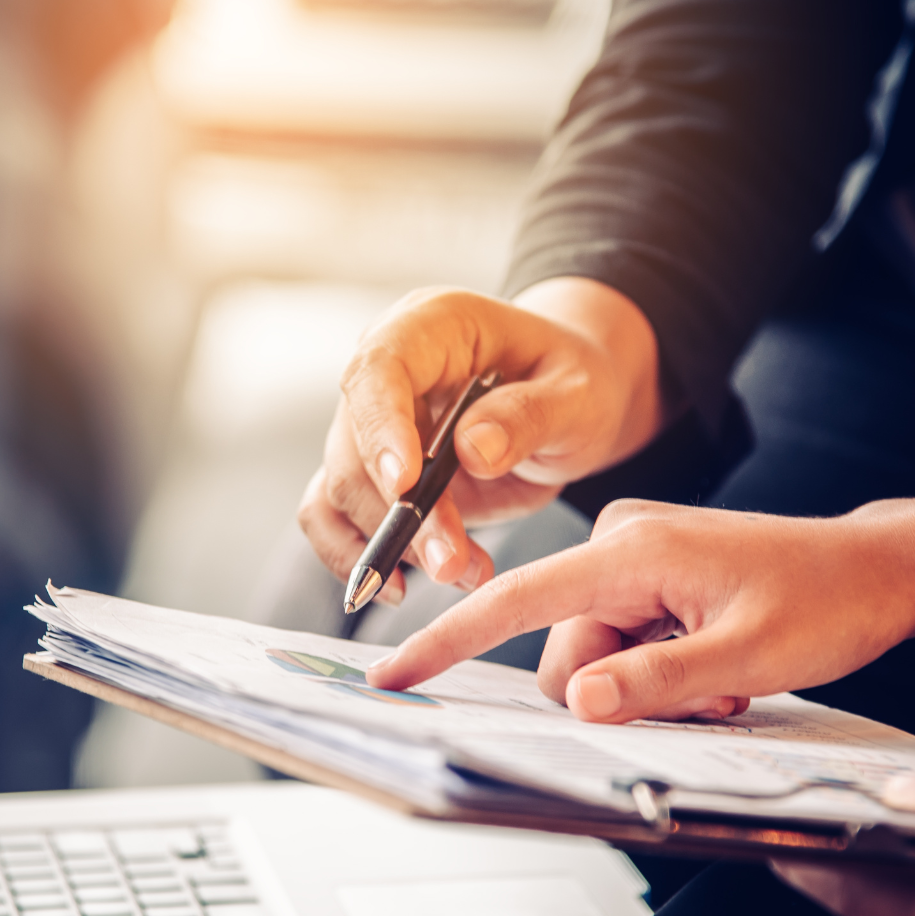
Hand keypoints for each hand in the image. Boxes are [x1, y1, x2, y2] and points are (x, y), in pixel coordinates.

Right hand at [297, 278, 661, 604]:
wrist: (569, 405)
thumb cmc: (574, 383)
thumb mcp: (578, 394)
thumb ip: (530, 416)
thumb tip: (473, 449)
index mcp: (431, 328)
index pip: (379, 368)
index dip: (382, 428)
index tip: (405, 485)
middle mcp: (387, 373)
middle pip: (355, 445)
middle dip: (399, 516)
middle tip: (453, 562)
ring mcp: (374, 426)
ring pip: (341, 491)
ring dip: (389, 545)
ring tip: (459, 573)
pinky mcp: (375, 476)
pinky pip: (336, 516)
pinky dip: (360, 557)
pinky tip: (403, 587)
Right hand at [367, 473, 914, 720]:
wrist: (881, 570)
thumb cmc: (829, 601)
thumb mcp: (750, 656)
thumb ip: (658, 684)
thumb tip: (582, 703)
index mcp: (631, 549)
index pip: (516, 599)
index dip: (448, 640)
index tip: (394, 676)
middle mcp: (620, 543)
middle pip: (565, 652)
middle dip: (618, 693)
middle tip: (708, 696)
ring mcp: (635, 559)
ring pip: (599, 658)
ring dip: (650, 688)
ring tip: (725, 680)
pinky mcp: (653, 578)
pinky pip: (626, 644)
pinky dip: (663, 672)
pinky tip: (720, 668)